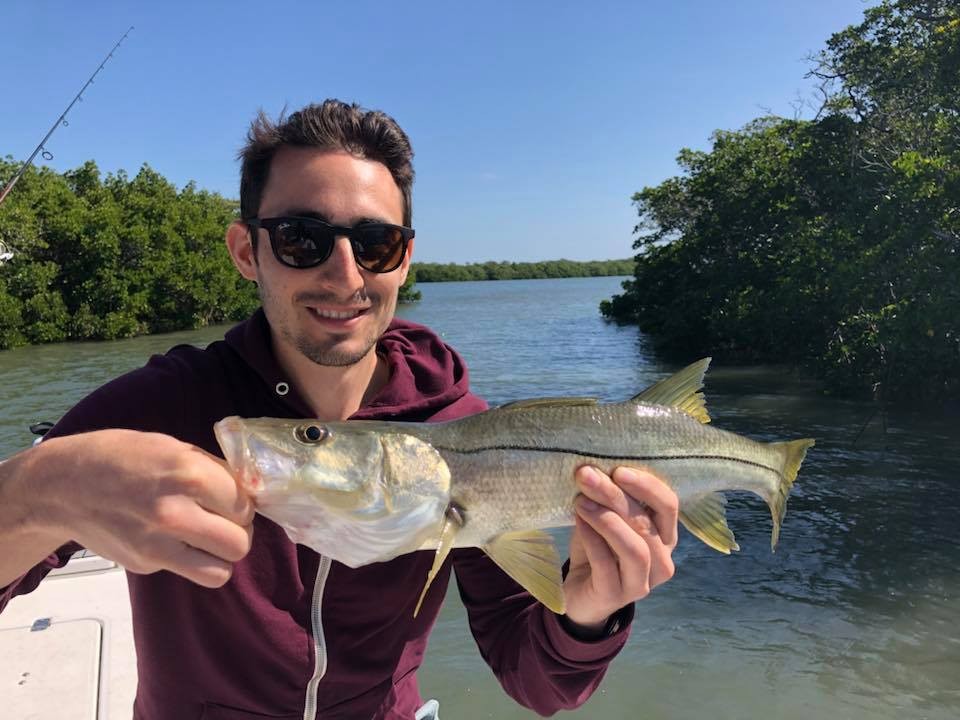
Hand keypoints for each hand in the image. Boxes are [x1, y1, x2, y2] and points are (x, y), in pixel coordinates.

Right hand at [30, 430, 254, 587]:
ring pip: (219, 572)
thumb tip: (248, 491)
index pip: (246, 505)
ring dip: (220, 557)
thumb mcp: (172, 447)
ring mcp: (157, 545)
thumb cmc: (122, 457)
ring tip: (209, 539)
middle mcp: (175, 512)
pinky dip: (187, 557)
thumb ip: (212, 471)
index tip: (233, 499)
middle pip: (240, 544)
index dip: (244, 503)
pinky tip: (169, 537)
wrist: (62, 485)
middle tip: (227, 521)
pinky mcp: (144, 565)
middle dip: (239, 533)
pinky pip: (186, 570)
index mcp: (188, 474)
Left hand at [562, 466, 678, 634]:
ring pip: (634, 549)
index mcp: (664, 536)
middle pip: (646, 524)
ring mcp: (641, 583)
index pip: (669, 505)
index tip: (618, 470)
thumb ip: (608, 499)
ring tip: (581, 501)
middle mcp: (661, 561)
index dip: (647, 486)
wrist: (579, 594)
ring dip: (607, 520)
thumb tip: (594, 468)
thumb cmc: (597, 550)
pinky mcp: (616, 597)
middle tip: (587, 476)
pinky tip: (578, 521)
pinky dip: (592, 539)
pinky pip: (607, 564)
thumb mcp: (605, 519)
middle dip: (616, 496)